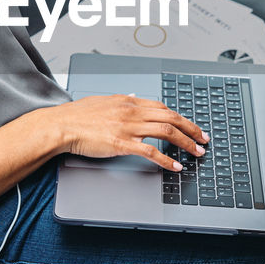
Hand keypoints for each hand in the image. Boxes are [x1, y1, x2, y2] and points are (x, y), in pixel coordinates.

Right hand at [52, 95, 208, 171]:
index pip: (163, 107)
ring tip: (196, 152)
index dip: (181, 117)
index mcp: (128, 101)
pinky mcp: (121, 143)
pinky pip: (150, 151)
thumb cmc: (78, 115)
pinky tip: (175, 166)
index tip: (191, 126)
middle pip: (171, 117)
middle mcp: (131, 111)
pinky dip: (166, 159)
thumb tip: (136, 97)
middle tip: (203, 139)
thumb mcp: (104, 100)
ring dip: (185, 142)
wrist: (61, 125)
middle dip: (191, 129)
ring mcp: (127, 127)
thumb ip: (122, 100)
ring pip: (166, 131)